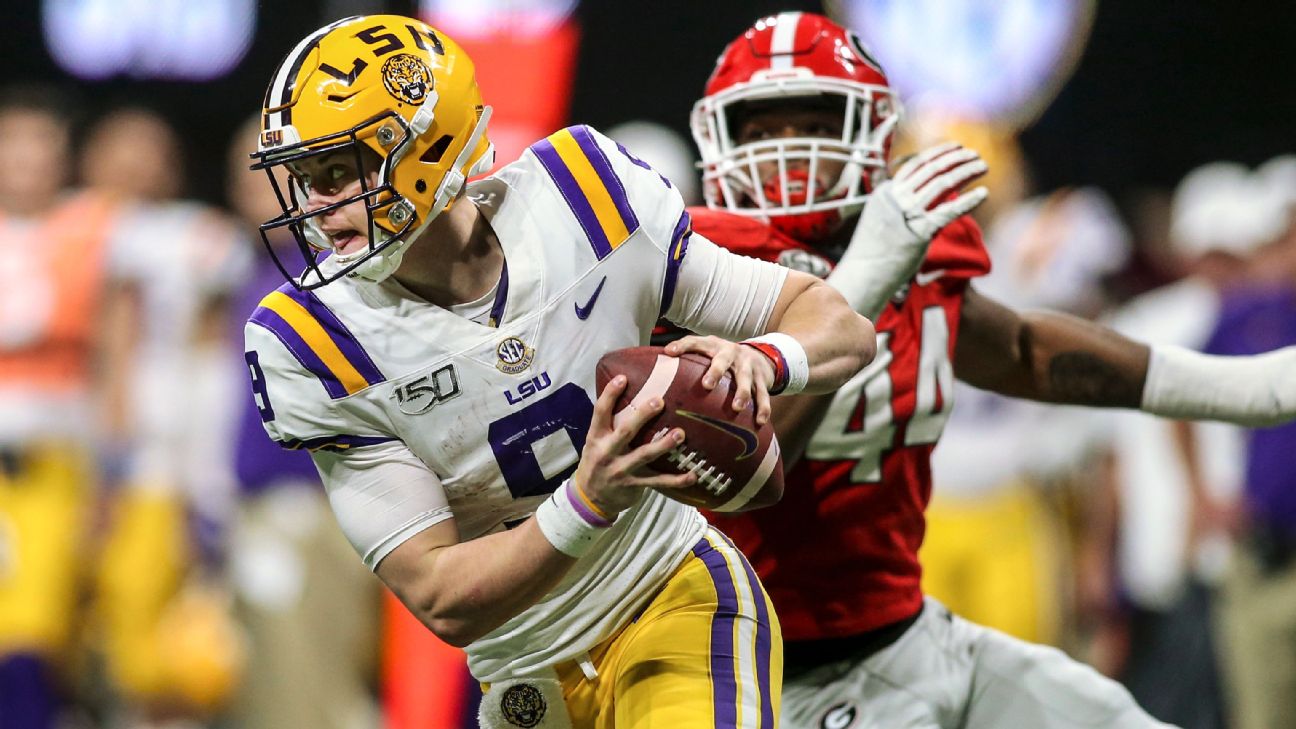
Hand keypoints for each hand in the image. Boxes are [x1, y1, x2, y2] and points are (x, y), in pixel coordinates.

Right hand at [572, 374, 696, 515]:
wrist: (590, 498)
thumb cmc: (597, 461)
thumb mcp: (595, 442)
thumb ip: (610, 423)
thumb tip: (632, 394)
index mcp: (596, 437)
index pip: (600, 412)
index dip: (610, 395)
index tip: (623, 378)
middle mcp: (607, 452)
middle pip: (625, 431)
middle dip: (643, 416)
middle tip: (660, 400)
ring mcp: (620, 470)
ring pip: (644, 455)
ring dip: (663, 444)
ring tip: (680, 434)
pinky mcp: (634, 485)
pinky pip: (658, 482)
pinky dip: (677, 480)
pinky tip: (693, 474)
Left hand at [663, 335, 776, 424]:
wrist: (760, 355)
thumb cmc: (723, 357)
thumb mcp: (708, 350)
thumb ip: (687, 353)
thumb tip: (662, 358)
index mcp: (715, 346)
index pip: (696, 342)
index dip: (683, 345)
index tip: (670, 352)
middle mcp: (732, 353)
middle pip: (723, 361)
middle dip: (716, 372)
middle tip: (707, 385)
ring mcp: (749, 367)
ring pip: (746, 379)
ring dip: (743, 393)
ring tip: (737, 407)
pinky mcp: (762, 380)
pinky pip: (764, 395)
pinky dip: (763, 408)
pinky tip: (760, 421)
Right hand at [877, 142, 989, 243]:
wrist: (864, 274)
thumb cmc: (876, 250)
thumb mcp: (882, 218)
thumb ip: (902, 204)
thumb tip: (929, 195)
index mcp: (886, 192)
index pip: (917, 165)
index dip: (940, 153)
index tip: (957, 148)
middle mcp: (896, 198)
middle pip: (931, 170)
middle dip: (957, 159)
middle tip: (975, 155)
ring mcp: (907, 214)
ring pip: (942, 183)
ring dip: (966, 172)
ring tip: (983, 166)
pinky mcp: (919, 232)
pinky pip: (948, 211)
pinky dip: (968, 201)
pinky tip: (982, 193)